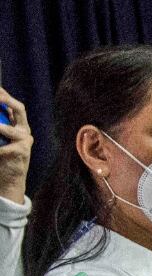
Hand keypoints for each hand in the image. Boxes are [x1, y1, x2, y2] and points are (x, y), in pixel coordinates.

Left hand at [0, 88, 32, 204]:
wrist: (9, 179)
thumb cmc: (2, 157)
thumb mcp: (0, 138)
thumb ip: (1, 125)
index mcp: (20, 126)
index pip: (15, 106)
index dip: (5, 95)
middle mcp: (25, 131)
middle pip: (20, 110)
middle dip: (6, 100)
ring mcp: (25, 141)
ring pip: (9, 129)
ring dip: (0, 128)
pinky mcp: (22, 152)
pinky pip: (3, 146)